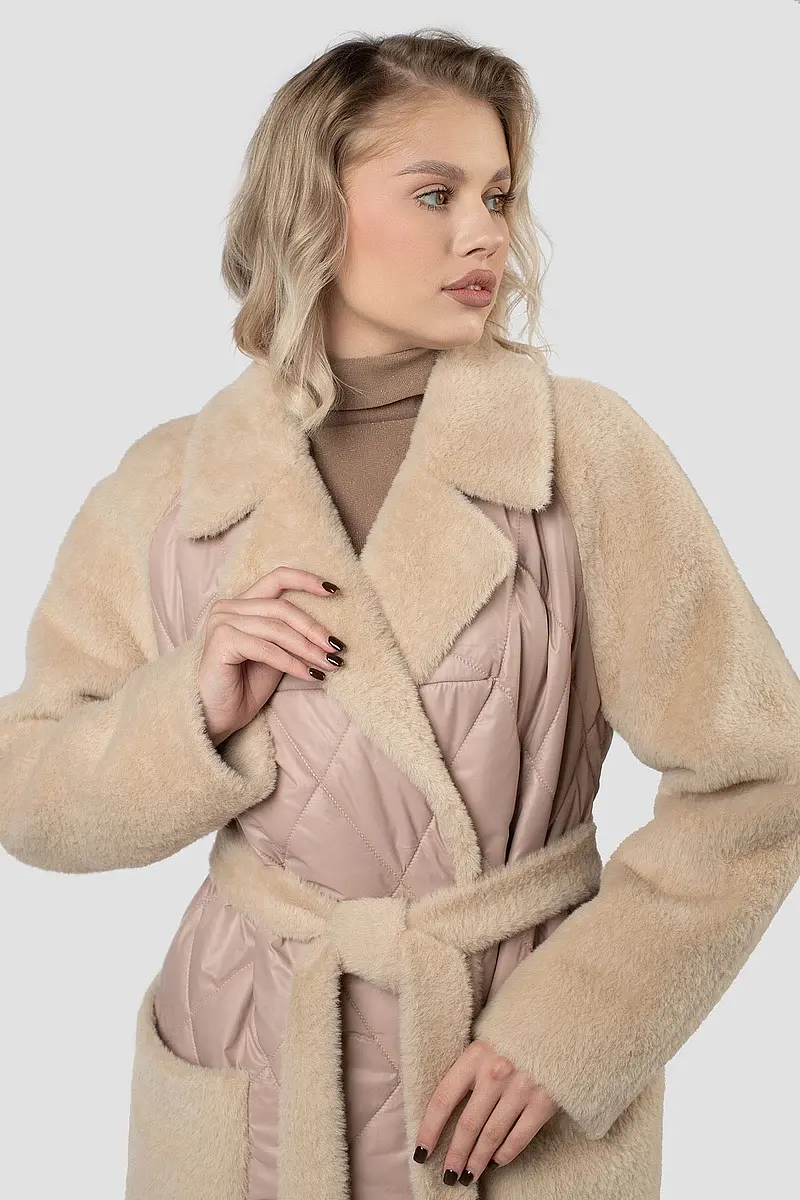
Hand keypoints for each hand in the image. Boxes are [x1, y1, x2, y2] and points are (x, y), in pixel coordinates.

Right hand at [198, 567, 345, 745]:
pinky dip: (292, 662)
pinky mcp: (221, 641)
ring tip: (329, 664)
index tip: (335, 591)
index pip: (277, 578)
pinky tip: (310, 675)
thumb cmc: (245, 687)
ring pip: (277, 628)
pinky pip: (266, 648)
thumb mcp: (276, 655)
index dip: (306, 581)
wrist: (216, 716)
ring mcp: (222, 622)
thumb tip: (329, 634)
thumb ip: (292, 636)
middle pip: (282, 607)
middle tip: (337, 648)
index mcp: (242, 604)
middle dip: (314, 628)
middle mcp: (228, 607)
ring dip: (308, 648)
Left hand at [412, 1038, 557, 1185]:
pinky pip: (520, 1136)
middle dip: (455, 1155)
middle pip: (468, 1125)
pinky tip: (496, 1161)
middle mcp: (495, 1073)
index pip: (444, 1099)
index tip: (421, 1152)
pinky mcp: (544, 1101)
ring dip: (477, 1161)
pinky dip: (506, 1153)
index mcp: (475, 1055)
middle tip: (447, 1175)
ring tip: (467, 1175)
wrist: (557, 1019)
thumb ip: (468, 1068)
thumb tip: (447, 1107)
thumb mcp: (485, 1039)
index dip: (430, 1129)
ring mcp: (521, 1088)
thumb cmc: (513, 1032)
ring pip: (492, 1136)